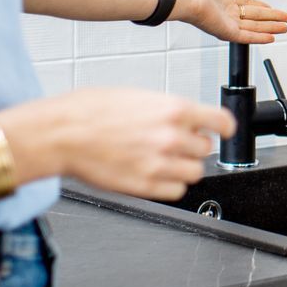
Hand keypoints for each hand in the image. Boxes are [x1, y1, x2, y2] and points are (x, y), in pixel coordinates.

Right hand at [0, 88, 234, 202]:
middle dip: (193, 146)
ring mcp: (159, 164)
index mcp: (173, 109)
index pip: (221, 122)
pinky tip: (155, 174)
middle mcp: (171, 137)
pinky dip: (170, 185)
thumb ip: (166, 109)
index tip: (225, 131)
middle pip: (205, 149)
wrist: (61, 133)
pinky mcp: (145, 187)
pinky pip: (176, 191)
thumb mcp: (137, 96)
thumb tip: (182, 118)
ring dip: (184, 167)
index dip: (225, 128)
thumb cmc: (89, 110)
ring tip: (164, 160)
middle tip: (176, 144)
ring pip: (195, 172)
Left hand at [169, 0, 286, 44]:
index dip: (260, 7)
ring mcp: (225, 23)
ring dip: (270, 28)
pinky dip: (259, 38)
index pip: (246, 5)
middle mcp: (225, 13)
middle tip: (285, 20)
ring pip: (254, 27)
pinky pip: (246, 36)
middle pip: (254, 17)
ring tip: (285, 28)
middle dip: (271, 19)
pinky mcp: (226, 32)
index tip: (272, 8)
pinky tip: (272, 38)